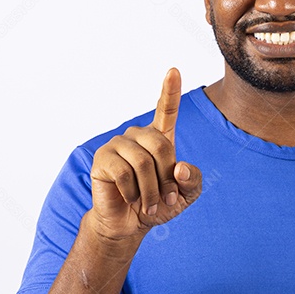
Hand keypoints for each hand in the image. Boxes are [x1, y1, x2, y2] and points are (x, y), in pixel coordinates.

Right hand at [87, 68, 202, 242]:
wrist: (130, 223)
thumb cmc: (158, 204)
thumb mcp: (186, 195)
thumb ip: (192, 181)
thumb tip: (180, 167)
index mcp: (159, 138)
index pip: (166, 109)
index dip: (170, 90)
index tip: (173, 70)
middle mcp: (138, 136)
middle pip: (161, 146)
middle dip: (167, 178)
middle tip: (165, 199)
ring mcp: (118, 144)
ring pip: (142, 162)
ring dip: (151, 190)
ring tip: (149, 204)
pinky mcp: (102, 158)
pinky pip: (124, 173)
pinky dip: (132, 192)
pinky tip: (130, 198)